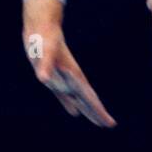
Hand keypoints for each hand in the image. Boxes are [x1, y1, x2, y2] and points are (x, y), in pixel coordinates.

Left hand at [22, 3, 115, 127]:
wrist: (41, 26)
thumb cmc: (44, 36)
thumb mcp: (44, 49)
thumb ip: (46, 63)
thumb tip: (42, 79)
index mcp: (73, 73)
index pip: (89, 96)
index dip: (99, 110)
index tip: (110, 122)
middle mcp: (70, 78)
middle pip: (87, 99)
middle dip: (98, 112)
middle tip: (109, 125)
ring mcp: (63, 78)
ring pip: (78, 99)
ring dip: (87, 110)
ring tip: (98, 122)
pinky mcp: (54, 78)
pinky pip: (64, 96)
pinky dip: (69, 104)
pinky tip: (74, 113)